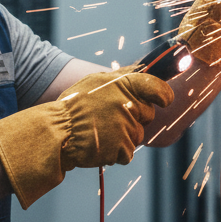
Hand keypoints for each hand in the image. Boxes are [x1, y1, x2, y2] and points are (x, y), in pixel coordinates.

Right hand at [0, 71, 173, 207]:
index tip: (164, 100)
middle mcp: (127, 104)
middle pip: (148, 114)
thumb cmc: (73, 106)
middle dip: (134, 118)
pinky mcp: (122, 148)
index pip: (155, 86)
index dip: (163, 94)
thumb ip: (121, 76)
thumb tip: (142, 69)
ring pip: (137, 135)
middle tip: (111, 118)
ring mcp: (126, 127)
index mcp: (122, 85)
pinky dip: (116, 152)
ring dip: (123, 136)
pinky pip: (128, 152)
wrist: (57, 133)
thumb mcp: (95, 81)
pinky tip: (100, 145)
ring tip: (101, 132)